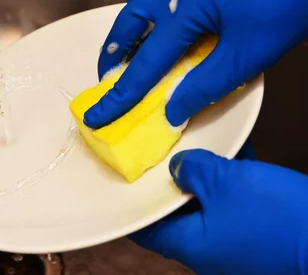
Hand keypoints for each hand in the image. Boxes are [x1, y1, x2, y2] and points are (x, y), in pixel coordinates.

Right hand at [84, 0, 307, 128]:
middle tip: (109, 80)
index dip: (122, 94)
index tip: (99, 116)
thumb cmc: (289, 3)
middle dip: (114, 54)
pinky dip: (147, 10)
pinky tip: (158, 23)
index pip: (146, 60)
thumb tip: (172, 111)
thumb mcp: (248, 55)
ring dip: (128, 30)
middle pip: (128, 22)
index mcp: (184, 5)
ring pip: (139, 0)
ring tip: (128, 55)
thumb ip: (204, 85)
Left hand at [130, 149, 307, 274]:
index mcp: (190, 245)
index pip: (145, 228)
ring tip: (196, 146)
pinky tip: (234, 154)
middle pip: (175, 214)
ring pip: (207, 206)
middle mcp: (208, 252)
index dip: (132, 204)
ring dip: (203, 178)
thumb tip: (177, 167)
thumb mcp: (224, 182)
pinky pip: (234, 206)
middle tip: (160, 154)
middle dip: (170, 182)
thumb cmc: (276, 218)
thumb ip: (192, 170)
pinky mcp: (258, 236)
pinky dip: (231, 183)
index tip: (124, 180)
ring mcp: (234, 246)